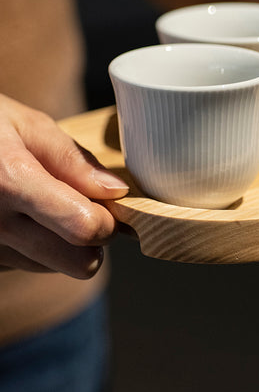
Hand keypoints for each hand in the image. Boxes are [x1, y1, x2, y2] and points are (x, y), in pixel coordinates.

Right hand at [0, 94, 128, 278]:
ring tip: (46, 206)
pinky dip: (34, 246)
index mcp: (10, 184)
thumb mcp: (26, 125)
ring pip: (54, 267)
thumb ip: (73, 160)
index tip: (108, 204)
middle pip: (78, 263)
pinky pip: (24, 265)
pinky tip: (21, 216)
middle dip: (95, 239)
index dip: (108, 218)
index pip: (83, 228)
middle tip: (86, 209)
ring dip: (63, 244)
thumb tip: (115, 191)